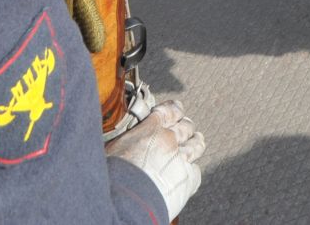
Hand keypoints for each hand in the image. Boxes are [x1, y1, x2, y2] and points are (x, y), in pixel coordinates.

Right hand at [106, 99, 204, 217]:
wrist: (125, 201)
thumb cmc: (113, 174)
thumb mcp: (115, 146)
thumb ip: (129, 137)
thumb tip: (128, 135)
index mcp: (150, 128)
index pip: (169, 110)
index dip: (175, 109)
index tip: (176, 109)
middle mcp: (169, 140)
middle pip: (186, 127)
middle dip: (185, 127)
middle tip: (185, 128)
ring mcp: (181, 160)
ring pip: (196, 146)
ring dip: (195, 143)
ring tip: (196, 142)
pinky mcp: (188, 180)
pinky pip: (196, 171)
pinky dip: (192, 170)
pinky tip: (188, 171)